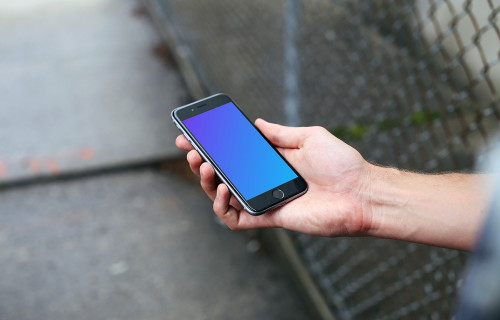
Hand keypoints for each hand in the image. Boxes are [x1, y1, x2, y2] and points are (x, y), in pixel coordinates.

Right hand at [175, 119, 373, 236]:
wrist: (361, 192)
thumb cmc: (341, 163)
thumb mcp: (309, 137)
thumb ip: (279, 133)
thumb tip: (256, 122)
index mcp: (272, 160)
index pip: (234, 153)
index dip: (212, 145)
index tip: (192, 135)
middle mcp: (264, 179)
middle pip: (223, 173)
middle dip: (201, 162)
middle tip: (191, 151)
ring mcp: (265, 198)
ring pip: (223, 195)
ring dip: (206, 183)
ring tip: (203, 167)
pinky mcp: (269, 217)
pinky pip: (237, 217)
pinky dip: (222, 207)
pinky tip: (222, 190)